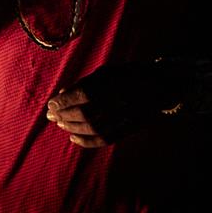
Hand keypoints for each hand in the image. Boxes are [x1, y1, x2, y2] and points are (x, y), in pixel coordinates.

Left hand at [46, 61, 188, 147]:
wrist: (161, 86)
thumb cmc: (128, 75)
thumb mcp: (107, 71)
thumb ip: (85, 82)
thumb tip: (61, 92)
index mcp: (115, 80)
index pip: (84, 93)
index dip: (65, 100)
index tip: (51, 104)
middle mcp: (121, 99)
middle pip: (87, 112)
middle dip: (65, 115)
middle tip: (50, 116)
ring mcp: (127, 116)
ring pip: (95, 128)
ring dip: (73, 127)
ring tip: (59, 124)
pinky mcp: (130, 129)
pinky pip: (107, 139)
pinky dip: (87, 141)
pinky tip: (73, 138)